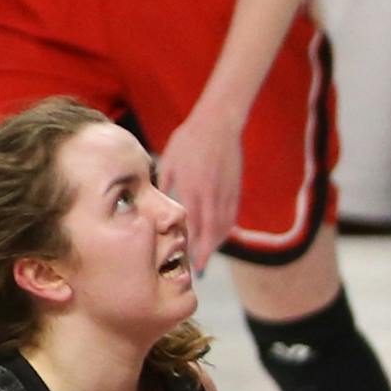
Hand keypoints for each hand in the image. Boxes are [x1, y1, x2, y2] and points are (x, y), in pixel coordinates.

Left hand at [157, 108, 243, 271]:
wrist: (218, 123)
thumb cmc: (189, 139)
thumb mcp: (169, 161)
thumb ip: (164, 185)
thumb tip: (154, 202)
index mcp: (193, 189)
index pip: (196, 227)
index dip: (195, 247)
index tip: (192, 263)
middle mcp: (212, 195)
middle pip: (213, 232)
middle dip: (208, 252)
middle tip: (201, 267)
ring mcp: (226, 192)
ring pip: (225, 225)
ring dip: (217, 242)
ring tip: (208, 253)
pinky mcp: (235, 188)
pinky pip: (232, 214)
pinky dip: (226, 228)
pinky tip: (220, 234)